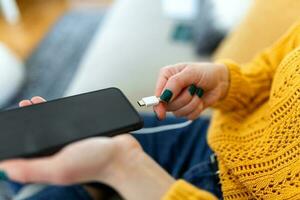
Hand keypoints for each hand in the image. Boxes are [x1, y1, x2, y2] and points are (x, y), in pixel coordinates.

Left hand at [0, 97, 174, 199]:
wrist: (123, 154)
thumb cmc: (95, 163)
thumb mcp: (60, 168)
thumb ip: (31, 169)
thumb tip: (3, 169)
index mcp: (51, 162)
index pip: (28, 149)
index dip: (19, 135)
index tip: (13, 119)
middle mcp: (60, 153)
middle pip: (40, 135)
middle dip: (31, 119)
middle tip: (26, 105)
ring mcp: (73, 143)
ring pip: (56, 126)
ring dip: (46, 113)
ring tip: (38, 101)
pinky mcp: (86, 135)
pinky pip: (71, 122)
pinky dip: (65, 114)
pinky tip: (63, 107)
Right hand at [154, 62, 228, 119]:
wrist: (219, 81)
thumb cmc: (205, 72)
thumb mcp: (191, 72)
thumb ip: (175, 83)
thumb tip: (163, 97)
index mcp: (166, 76)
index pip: (157, 94)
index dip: (159, 104)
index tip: (161, 113)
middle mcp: (169, 89)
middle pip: (168, 106)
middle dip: (183, 99)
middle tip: (192, 88)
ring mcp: (177, 100)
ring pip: (178, 112)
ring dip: (192, 104)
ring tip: (197, 92)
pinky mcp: (186, 109)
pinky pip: (188, 116)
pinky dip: (196, 109)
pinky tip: (200, 100)